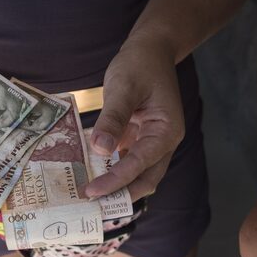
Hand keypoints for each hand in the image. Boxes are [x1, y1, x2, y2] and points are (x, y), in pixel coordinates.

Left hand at [85, 44, 184, 201]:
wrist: (151, 49)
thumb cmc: (140, 64)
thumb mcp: (123, 87)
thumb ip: (112, 118)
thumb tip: (100, 149)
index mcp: (166, 131)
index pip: (140, 164)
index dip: (116, 180)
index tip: (92, 192)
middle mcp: (163, 142)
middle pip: (146, 179)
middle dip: (121, 195)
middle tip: (91, 206)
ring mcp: (152, 142)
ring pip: (138, 174)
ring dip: (118, 187)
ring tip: (90, 197)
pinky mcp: (139, 139)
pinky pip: (127, 161)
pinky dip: (112, 171)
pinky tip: (91, 175)